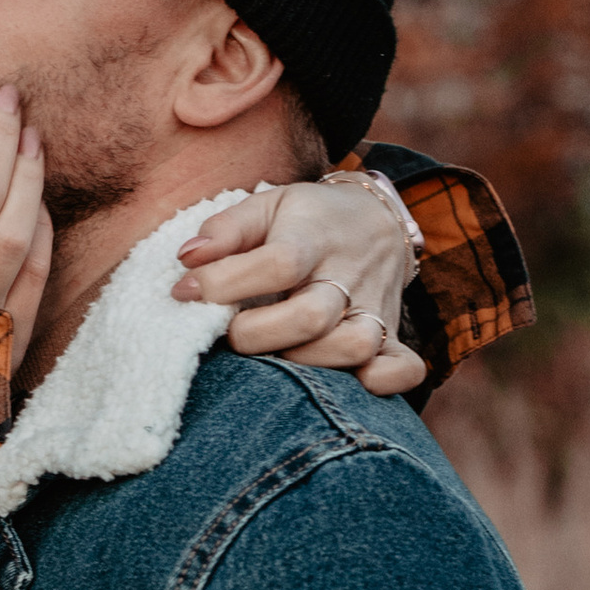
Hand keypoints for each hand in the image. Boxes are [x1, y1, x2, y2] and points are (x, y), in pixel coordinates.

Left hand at [172, 179, 424, 392]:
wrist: (376, 218)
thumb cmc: (308, 219)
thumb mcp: (268, 205)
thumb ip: (226, 229)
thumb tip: (186, 258)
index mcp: (314, 235)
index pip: (277, 263)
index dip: (224, 283)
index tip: (185, 292)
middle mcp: (348, 274)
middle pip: (312, 315)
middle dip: (259, 334)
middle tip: (232, 333)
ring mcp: (375, 307)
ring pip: (354, 346)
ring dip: (308, 361)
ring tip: (279, 355)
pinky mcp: (393, 334)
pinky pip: (404, 367)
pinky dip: (383, 381)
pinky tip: (353, 384)